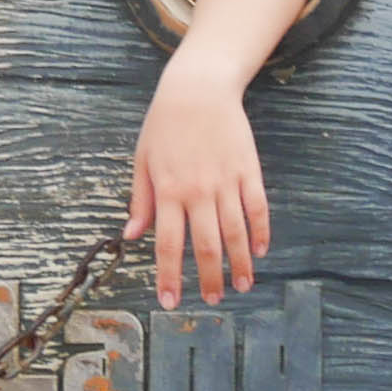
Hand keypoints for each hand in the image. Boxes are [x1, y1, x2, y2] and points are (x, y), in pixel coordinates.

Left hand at [127, 67, 270, 307]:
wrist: (198, 88)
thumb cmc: (164, 124)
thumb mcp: (142, 161)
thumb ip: (140, 201)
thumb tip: (130, 236)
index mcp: (168, 191)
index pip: (168, 244)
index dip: (169, 276)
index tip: (171, 301)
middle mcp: (198, 191)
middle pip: (206, 246)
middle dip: (210, 278)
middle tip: (213, 300)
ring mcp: (226, 182)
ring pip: (236, 232)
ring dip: (240, 263)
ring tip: (243, 285)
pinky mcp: (249, 170)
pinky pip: (258, 207)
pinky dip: (261, 232)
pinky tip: (261, 250)